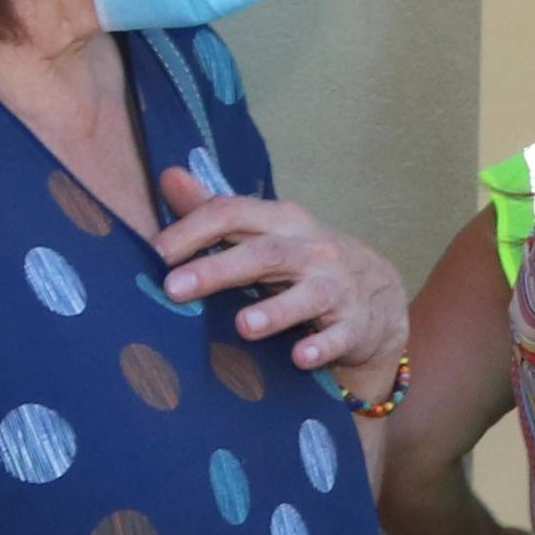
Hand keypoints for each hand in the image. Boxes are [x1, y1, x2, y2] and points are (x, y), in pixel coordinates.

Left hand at [154, 171, 407, 389]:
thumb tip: (168, 176)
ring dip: (276, 311)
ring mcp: (336, 288)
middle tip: (174, 288)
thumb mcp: (265, 230)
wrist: (378, 296)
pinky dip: (322, 346)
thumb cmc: (304, 260)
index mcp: (282, 222)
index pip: (234, 212)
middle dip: (219, 269)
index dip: (193, 229)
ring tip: (243, 325)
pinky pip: (340, 336)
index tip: (155, 253)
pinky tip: (300, 357)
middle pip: (265, 254)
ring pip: (308, 296)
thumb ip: (216, 210)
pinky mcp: (355, 325)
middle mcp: (310, 251)